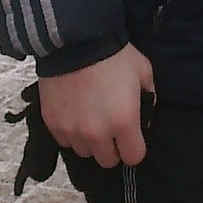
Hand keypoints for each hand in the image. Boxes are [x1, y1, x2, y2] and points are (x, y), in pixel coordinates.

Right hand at [39, 43, 155, 164]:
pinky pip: (65, 142)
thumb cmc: (114, 55)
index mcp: (124, 123)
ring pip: (85, 152)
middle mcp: (97, 134)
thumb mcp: (144, 72)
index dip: (135, 148)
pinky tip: (75, 115)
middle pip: (108, 160)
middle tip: (112, 129)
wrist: (75, 42)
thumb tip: (146, 114)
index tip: (133, 137)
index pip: (133, 157)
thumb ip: (149, 97)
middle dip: (113, 148)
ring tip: (91, 121)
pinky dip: (71, 133)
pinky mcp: (53, 124)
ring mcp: (72, 131)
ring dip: (90, 142)